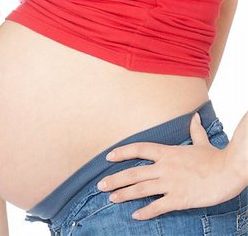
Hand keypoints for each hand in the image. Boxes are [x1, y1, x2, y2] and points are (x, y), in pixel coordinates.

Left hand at [96, 113, 245, 219]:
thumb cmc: (216, 158)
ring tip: (111, 198)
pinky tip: (135, 216)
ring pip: (140, 189)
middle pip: (133, 173)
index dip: (122, 152)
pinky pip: (157, 206)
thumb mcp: (202, 143)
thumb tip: (194, 117)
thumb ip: (194, 131)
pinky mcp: (179, 199)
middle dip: (114, 179)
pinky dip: (145, 212)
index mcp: (167, 153)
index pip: (138, 149)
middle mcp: (164, 167)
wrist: (231, 171)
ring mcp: (170, 183)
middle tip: (100, 185)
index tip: (108, 156)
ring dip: (124, 194)